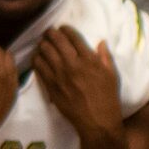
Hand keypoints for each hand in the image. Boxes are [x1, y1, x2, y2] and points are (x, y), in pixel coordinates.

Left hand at [32, 28, 124, 144]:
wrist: (96, 120)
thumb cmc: (107, 97)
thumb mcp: (111, 74)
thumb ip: (105, 56)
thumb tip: (100, 42)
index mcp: (89, 59)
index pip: (73, 37)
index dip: (65, 29)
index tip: (62, 28)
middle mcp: (72, 64)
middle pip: (56, 41)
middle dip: (50, 33)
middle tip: (48, 32)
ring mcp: (59, 75)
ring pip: (45, 52)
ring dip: (42, 45)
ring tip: (42, 43)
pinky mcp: (51, 86)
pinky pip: (39, 68)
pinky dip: (37, 60)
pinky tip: (37, 58)